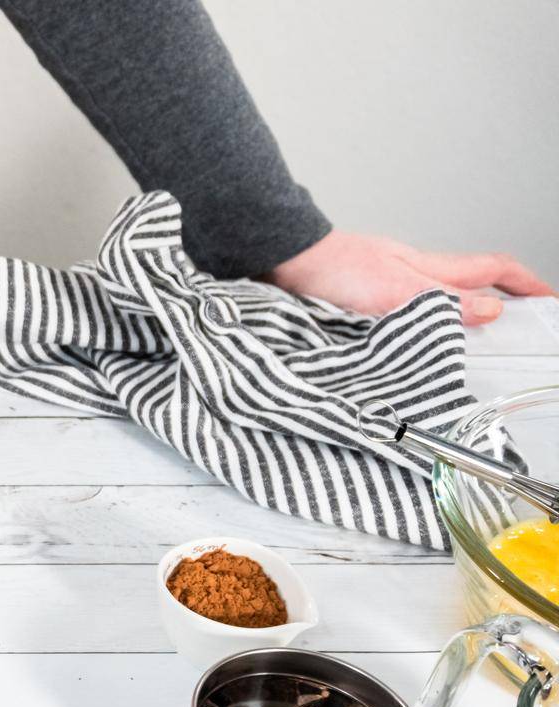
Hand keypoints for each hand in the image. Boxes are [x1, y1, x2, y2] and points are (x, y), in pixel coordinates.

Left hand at [266, 230, 552, 325]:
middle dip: (502, 300)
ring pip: (438, 299)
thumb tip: (489, 312)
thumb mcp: (394, 289)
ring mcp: (387, 284)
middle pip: (472, 284)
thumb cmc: (329, 266)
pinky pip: (403, 312)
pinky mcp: (361, 298)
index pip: (494, 272)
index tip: (550, 303)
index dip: (528, 286)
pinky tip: (414, 341)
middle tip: (520, 325)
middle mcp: (412, 273)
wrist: (281, 259)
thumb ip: (440, 302)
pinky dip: (419, 325)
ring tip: (476, 341)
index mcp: (429, 269)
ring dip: (459, 315)